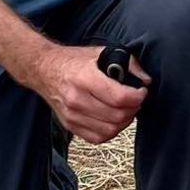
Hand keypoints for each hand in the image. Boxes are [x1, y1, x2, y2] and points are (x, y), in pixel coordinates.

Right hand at [25, 45, 149, 144]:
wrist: (44, 70)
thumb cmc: (73, 61)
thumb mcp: (100, 52)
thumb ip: (127, 63)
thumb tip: (145, 80)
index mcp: (85, 78)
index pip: (120, 98)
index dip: (138, 97)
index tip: (141, 91)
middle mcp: (76, 99)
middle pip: (118, 116)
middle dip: (133, 109)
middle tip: (135, 100)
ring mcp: (72, 115)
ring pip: (110, 130)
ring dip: (124, 122)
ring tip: (125, 110)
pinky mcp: (70, 126)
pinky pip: (98, 137)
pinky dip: (111, 131)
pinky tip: (112, 119)